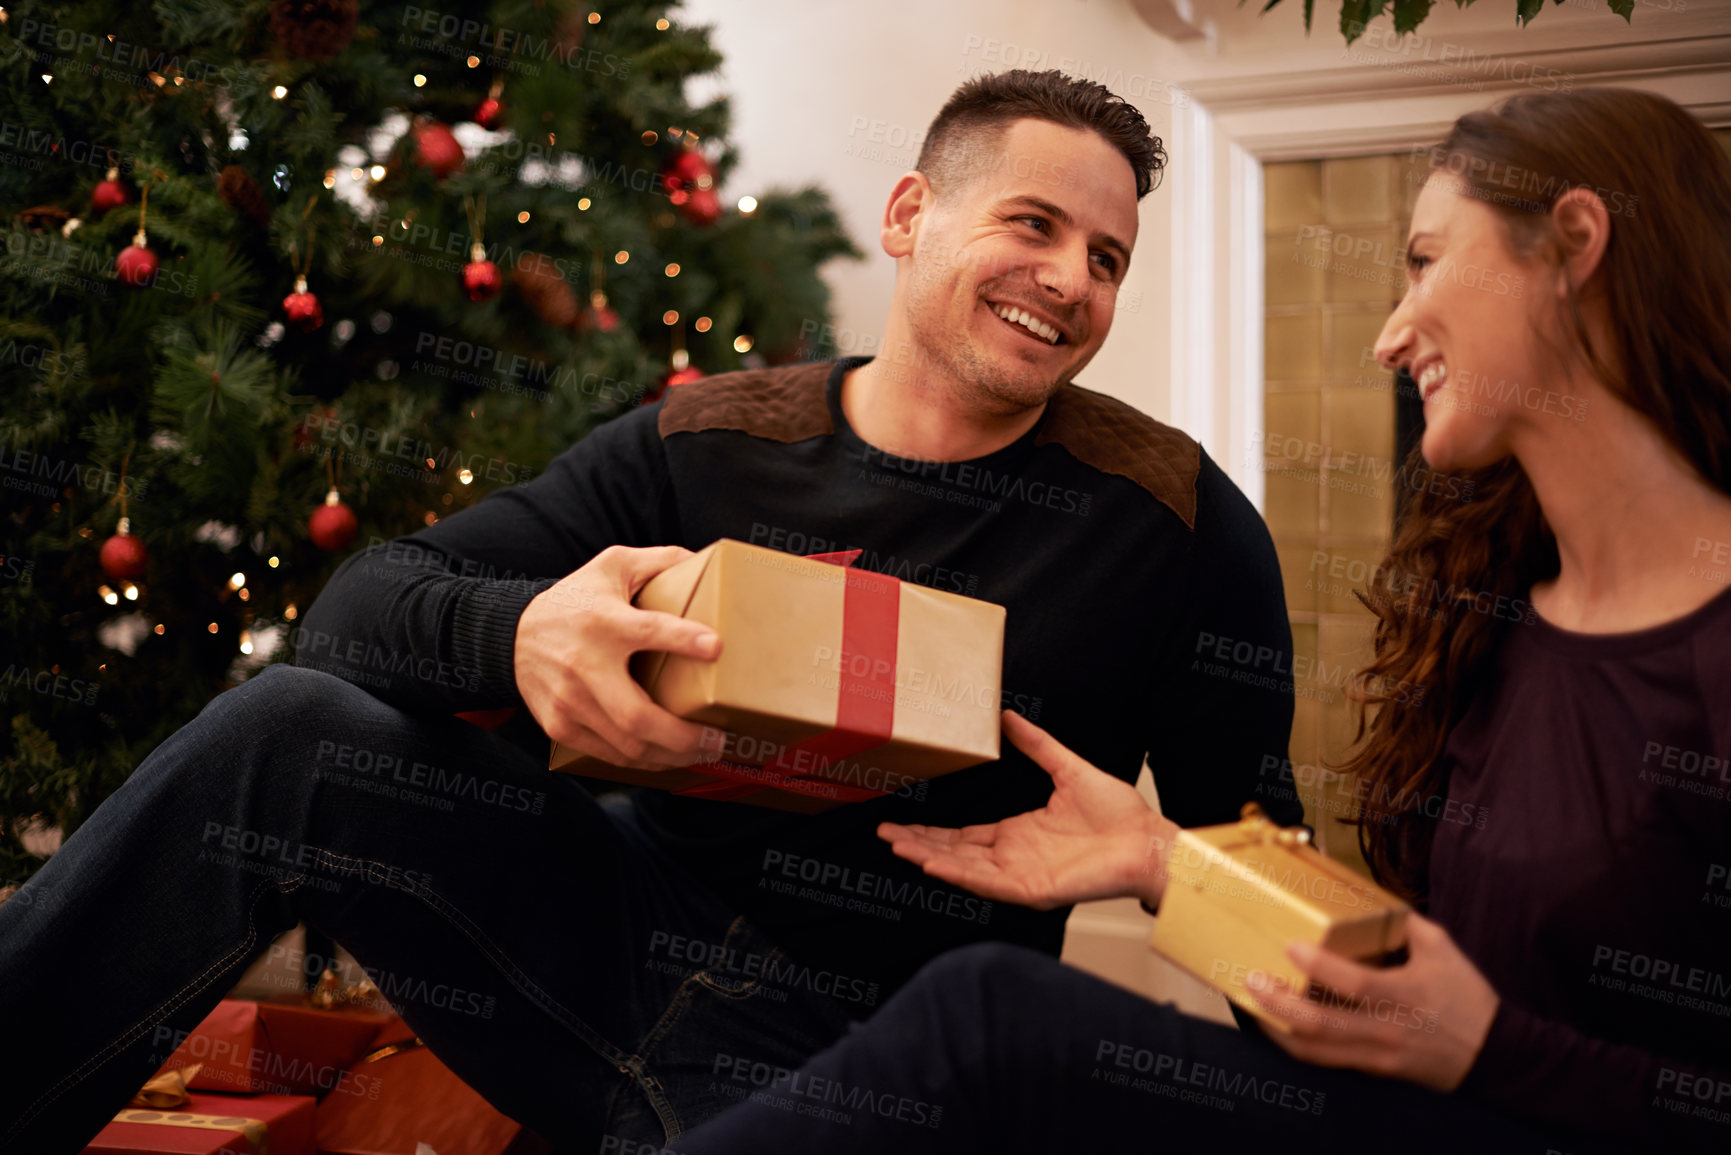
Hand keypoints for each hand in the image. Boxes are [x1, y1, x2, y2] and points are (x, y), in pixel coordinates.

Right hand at [515, 545, 723, 770]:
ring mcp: (570, 701)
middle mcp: (585, 665)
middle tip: (719, 739)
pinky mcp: (560, 726)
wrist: (513, 636)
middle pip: (637, 715)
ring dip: (672, 756)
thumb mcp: (613, 566)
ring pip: (627, 745)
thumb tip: (706, 560)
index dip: (684, 639)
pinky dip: (645, 761)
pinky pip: (609, 755)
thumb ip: (660, 560)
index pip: (648, 630)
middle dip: (684, 736)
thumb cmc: (576, 600)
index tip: (716, 647)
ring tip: (703, 752)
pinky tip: (669, 756)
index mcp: (604, 621)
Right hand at [877, 711, 1176, 910]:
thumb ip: (1037, 744)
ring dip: (930, 858)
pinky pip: (989, 884)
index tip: (900, 821)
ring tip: (897, 847)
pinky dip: (960, 875)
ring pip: (964, 868)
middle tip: (883, 835)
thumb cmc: (1119, 813)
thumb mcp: (1068, 767)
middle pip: (955, 852)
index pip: (964, 834)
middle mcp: (1015, 856)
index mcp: (1019, 832)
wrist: (1149, 839)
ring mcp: (1022, 874)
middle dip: (918, 844)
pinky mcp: (1034, 889)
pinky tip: (934, 865)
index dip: (932, 830)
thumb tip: (1008, 716)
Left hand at [1250, 913, 1499, 1091]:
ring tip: (1251, 1002)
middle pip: (1320, 1024)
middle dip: (1278, 1003)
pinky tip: (1276, 1024)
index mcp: (1405, 995)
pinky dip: (1294, 1043)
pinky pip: (1324, 1060)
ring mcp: (1377, 1054)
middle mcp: (1386, 1028)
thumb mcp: (1443, 950)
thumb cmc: (1466, 997)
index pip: (1355, 984)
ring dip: (1276, 1027)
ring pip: (1314, 1049)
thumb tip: (1371, 897)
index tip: (1290, 946)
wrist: (1493, 1056)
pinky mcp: (1372, 1069)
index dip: (1318, 967)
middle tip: (1251, 978)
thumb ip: (1406, 923)